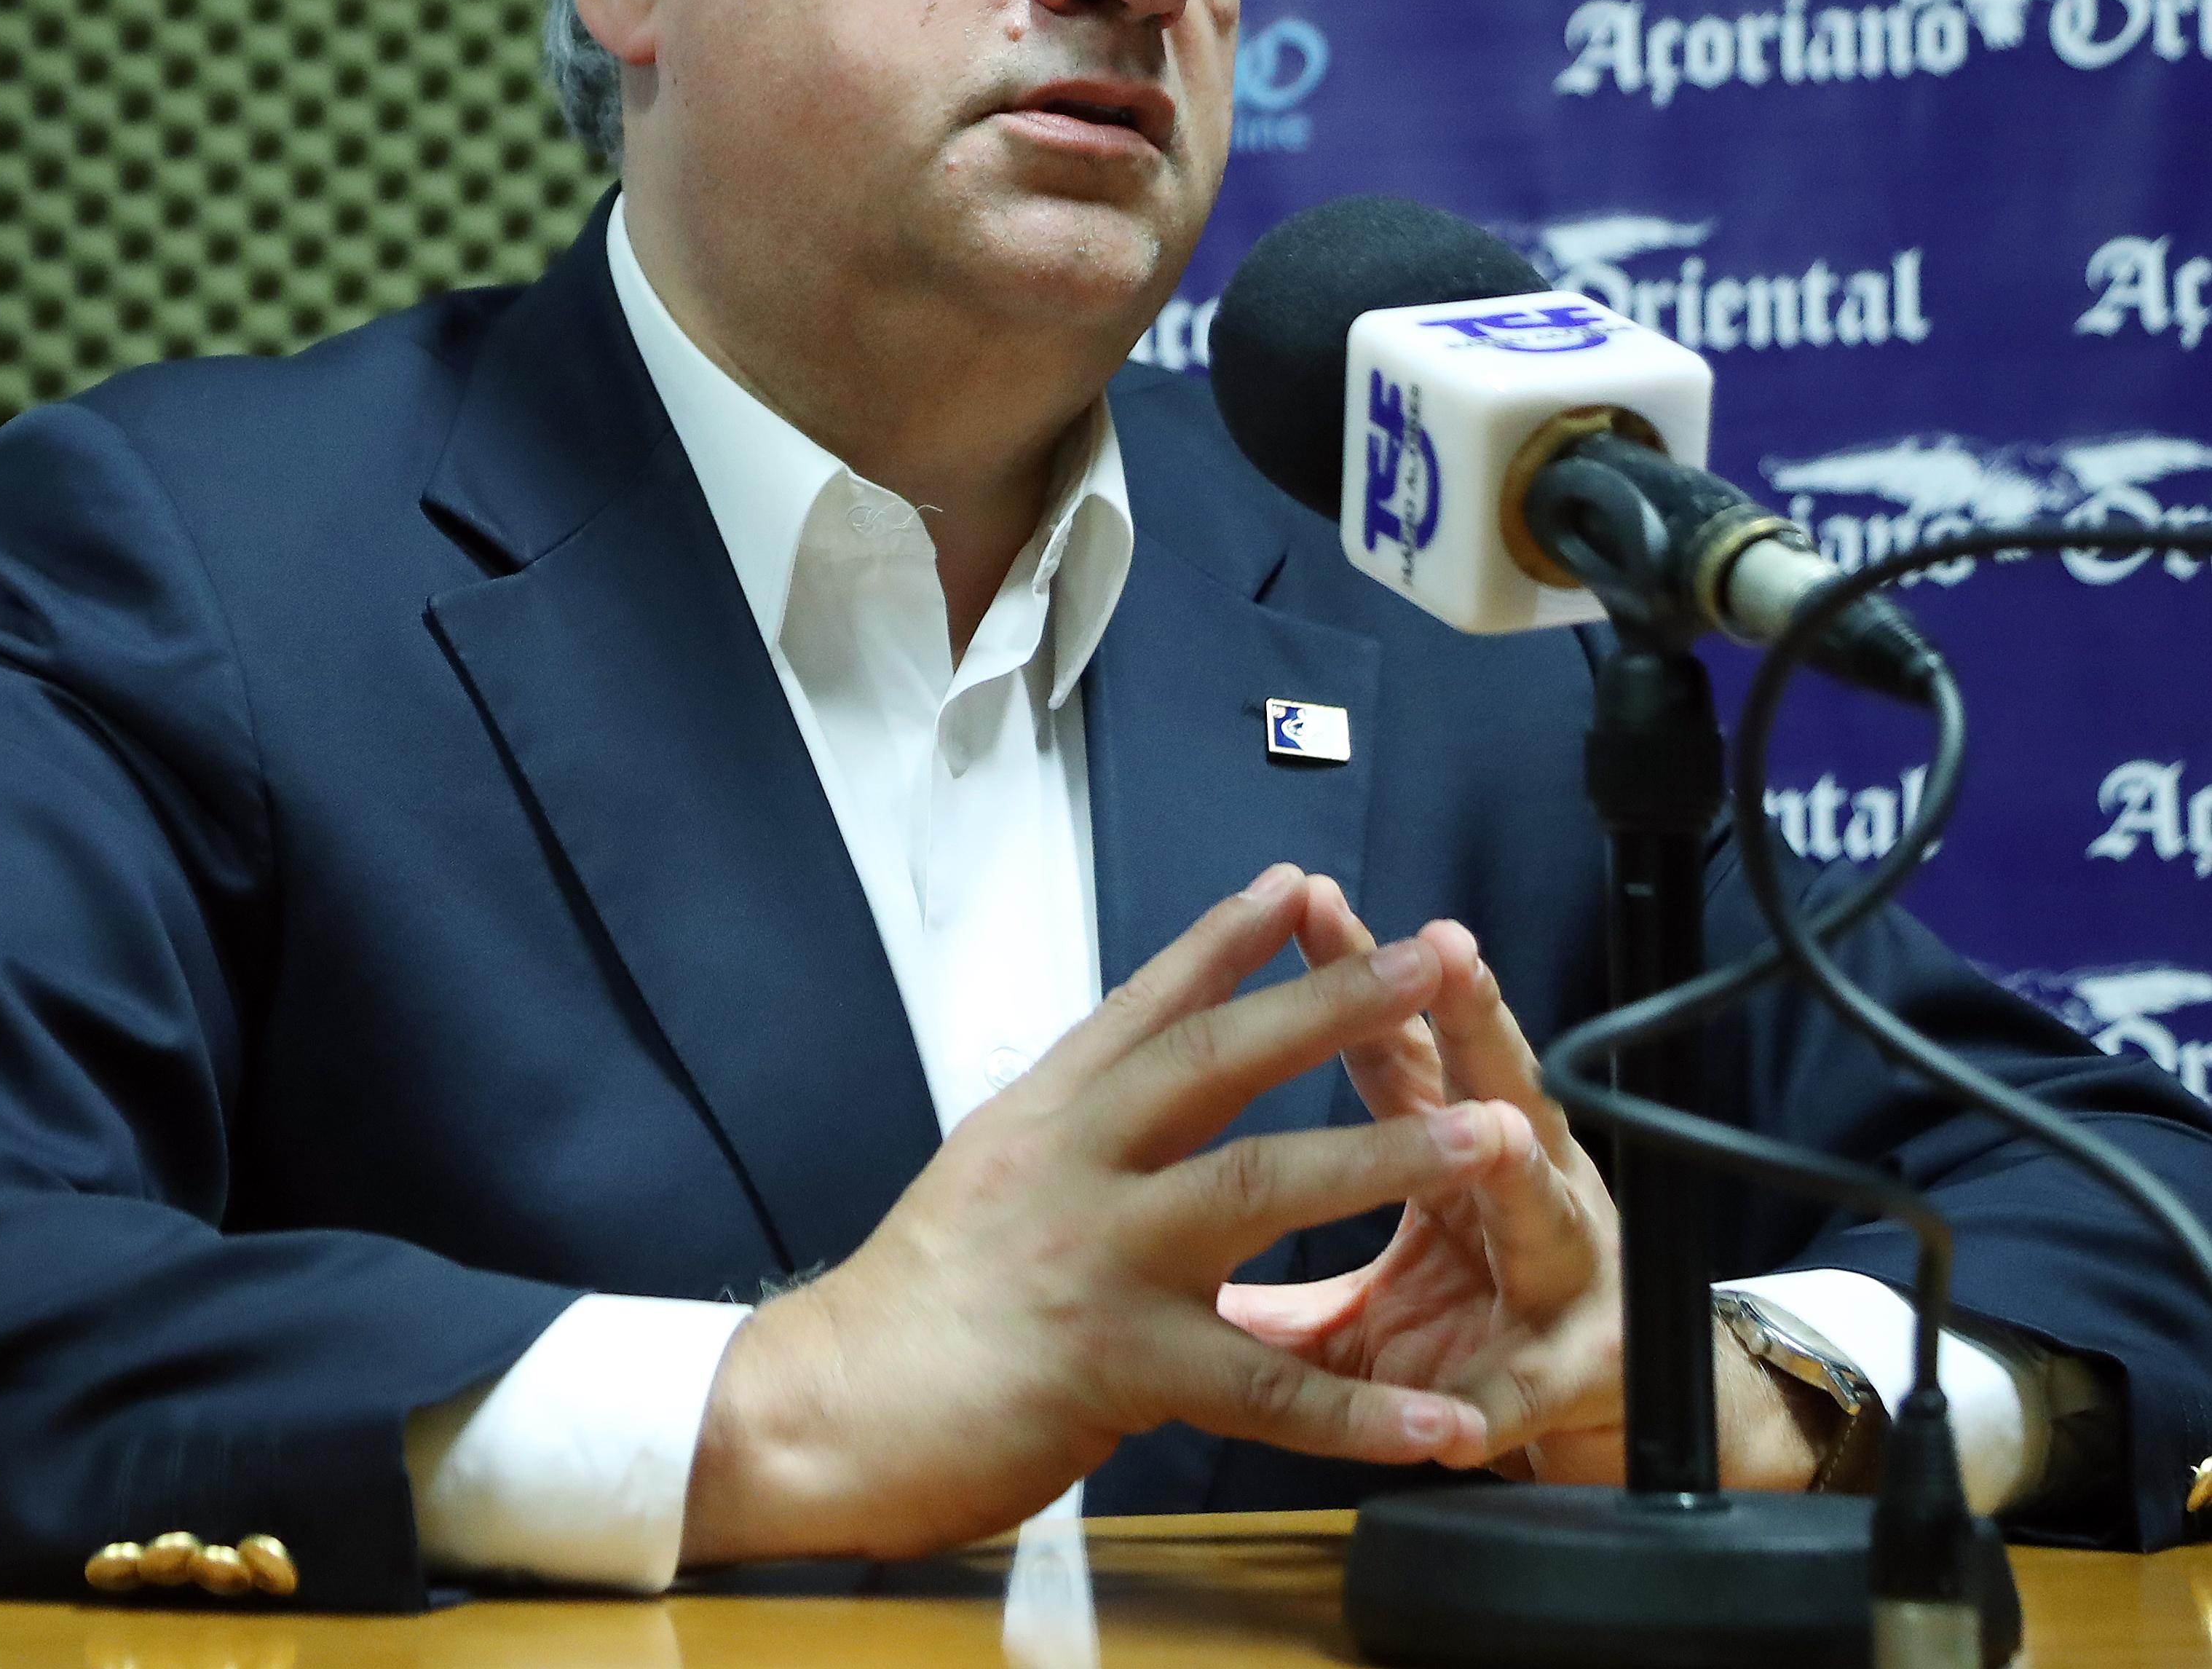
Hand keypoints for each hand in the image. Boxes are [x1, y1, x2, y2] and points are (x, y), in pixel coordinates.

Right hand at [680, 864, 1517, 1563]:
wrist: (814, 1409)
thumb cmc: (904, 1314)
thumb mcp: (981, 1185)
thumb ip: (1065, 1148)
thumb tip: (1126, 1115)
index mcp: (1040, 1122)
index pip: (1141, 1009)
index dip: (1222, 943)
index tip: (1296, 882)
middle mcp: (1069, 1167)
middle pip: (1215, 1063)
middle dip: (1333, 1006)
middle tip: (1431, 958)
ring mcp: (1093, 1258)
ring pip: (1256, 1192)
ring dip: (1383, 1158)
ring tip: (1490, 1139)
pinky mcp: (1111, 1364)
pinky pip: (1261, 1389)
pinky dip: (1359, 1414)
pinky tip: (1438, 1423)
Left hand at [1209, 880, 1823, 1489]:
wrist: (1590, 1421)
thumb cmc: (1468, 1326)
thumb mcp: (1364, 1268)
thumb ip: (1287, 1218)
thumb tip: (1163, 1175)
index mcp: (1455, 1151)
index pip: (1400, 1043)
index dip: (1354, 976)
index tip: (1309, 897)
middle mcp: (1520, 1188)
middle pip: (1492, 1086)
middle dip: (1468, 1018)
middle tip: (1442, 950)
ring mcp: (1560, 1273)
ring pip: (1540, 1207)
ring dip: (1517, 1171)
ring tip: (1500, 1135)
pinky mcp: (1582, 1373)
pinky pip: (1536, 1383)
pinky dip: (1501, 1395)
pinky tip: (1469, 1416)